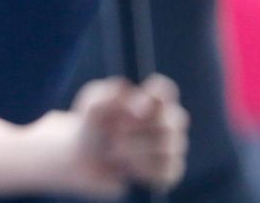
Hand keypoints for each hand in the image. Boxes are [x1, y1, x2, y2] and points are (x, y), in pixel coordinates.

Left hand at [69, 75, 188, 198]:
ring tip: (114, 150)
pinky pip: (168, 170)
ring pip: (169, 147)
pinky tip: (129, 167)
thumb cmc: (91, 126)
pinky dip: (145, 170)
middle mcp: (165, 119)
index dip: (156, 98)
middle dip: (141, 128)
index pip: (166, 90)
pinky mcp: (169, 170)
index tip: (134, 109)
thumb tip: (127, 89)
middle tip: (115, 133)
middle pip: (174, 119)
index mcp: (148, 97)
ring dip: (136, 150)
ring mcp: (170, 145)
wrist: (85, 161)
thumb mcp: (92, 106)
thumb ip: (108, 94)